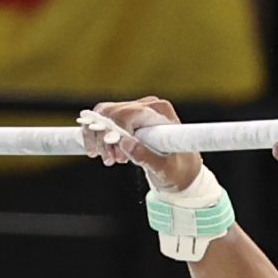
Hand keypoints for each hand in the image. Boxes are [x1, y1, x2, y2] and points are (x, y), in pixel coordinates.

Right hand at [80, 96, 201, 194]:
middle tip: (109, 161)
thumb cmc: (179, 171)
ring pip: (102, 114)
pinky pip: (102, 119)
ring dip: (97, 137)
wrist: (182, 172)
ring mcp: (136, 109)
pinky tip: (96, 151)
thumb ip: (146, 157)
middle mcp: (148, 105)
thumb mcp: (166, 170)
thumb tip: (124, 144)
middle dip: (104, 138)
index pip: (129, 113)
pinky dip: (94, 134)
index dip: (115, 132)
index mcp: (161, 113)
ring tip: (107, 159)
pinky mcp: (127, 117)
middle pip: (112, 112)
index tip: (116, 157)